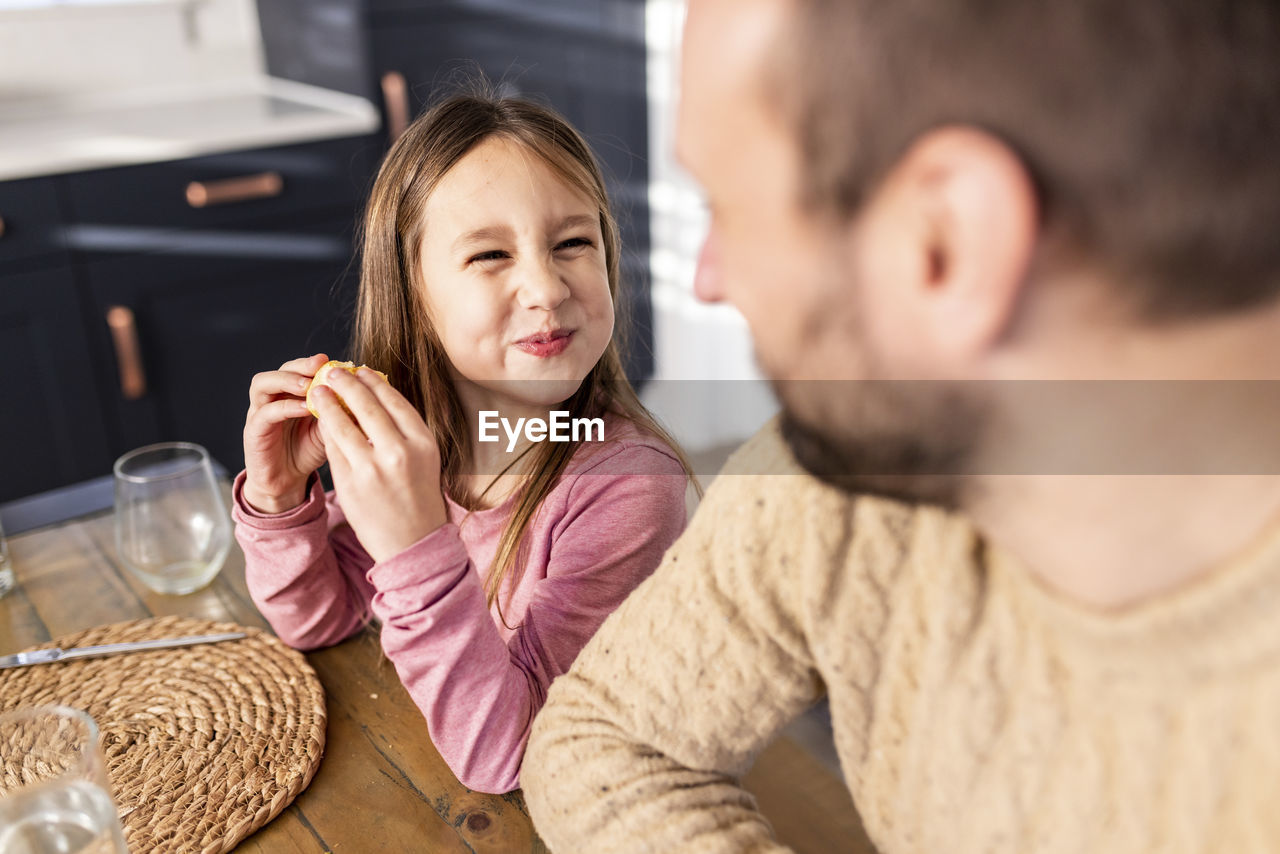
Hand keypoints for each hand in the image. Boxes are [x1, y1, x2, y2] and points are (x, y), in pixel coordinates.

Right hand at [242, 353, 330, 513]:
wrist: (287, 482)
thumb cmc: (308, 452)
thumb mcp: (329, 429)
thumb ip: (338, 412)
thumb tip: (359, 395)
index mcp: (291, 393)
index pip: (300, 368)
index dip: (316, 363)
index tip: (338, 363)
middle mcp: (273, 398)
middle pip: (281, 369)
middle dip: (301, 365)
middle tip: (321, 365)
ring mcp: (259, 412)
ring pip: (263, 384)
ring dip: (287, 380)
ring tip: (309, 384)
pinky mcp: (253, 431)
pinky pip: (265, 413)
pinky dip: (285, 407)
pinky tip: (304, 408)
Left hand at [313, 367, 448, 562]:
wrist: (413, 543)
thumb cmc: (419, 496)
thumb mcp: (424, 458)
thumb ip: (403, 430)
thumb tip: (376, 396)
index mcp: (423, 442)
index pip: (394, 400)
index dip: (373, 381)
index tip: (360, 370)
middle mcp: (399, 452)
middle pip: (367, 405)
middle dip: (347, 383)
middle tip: (333, 372)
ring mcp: (372, 468)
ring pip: (343, 424)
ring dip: (327, 403)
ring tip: (318, 391)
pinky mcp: (350, 484)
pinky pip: (333, 449)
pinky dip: (325, 431)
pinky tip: (321, 421)